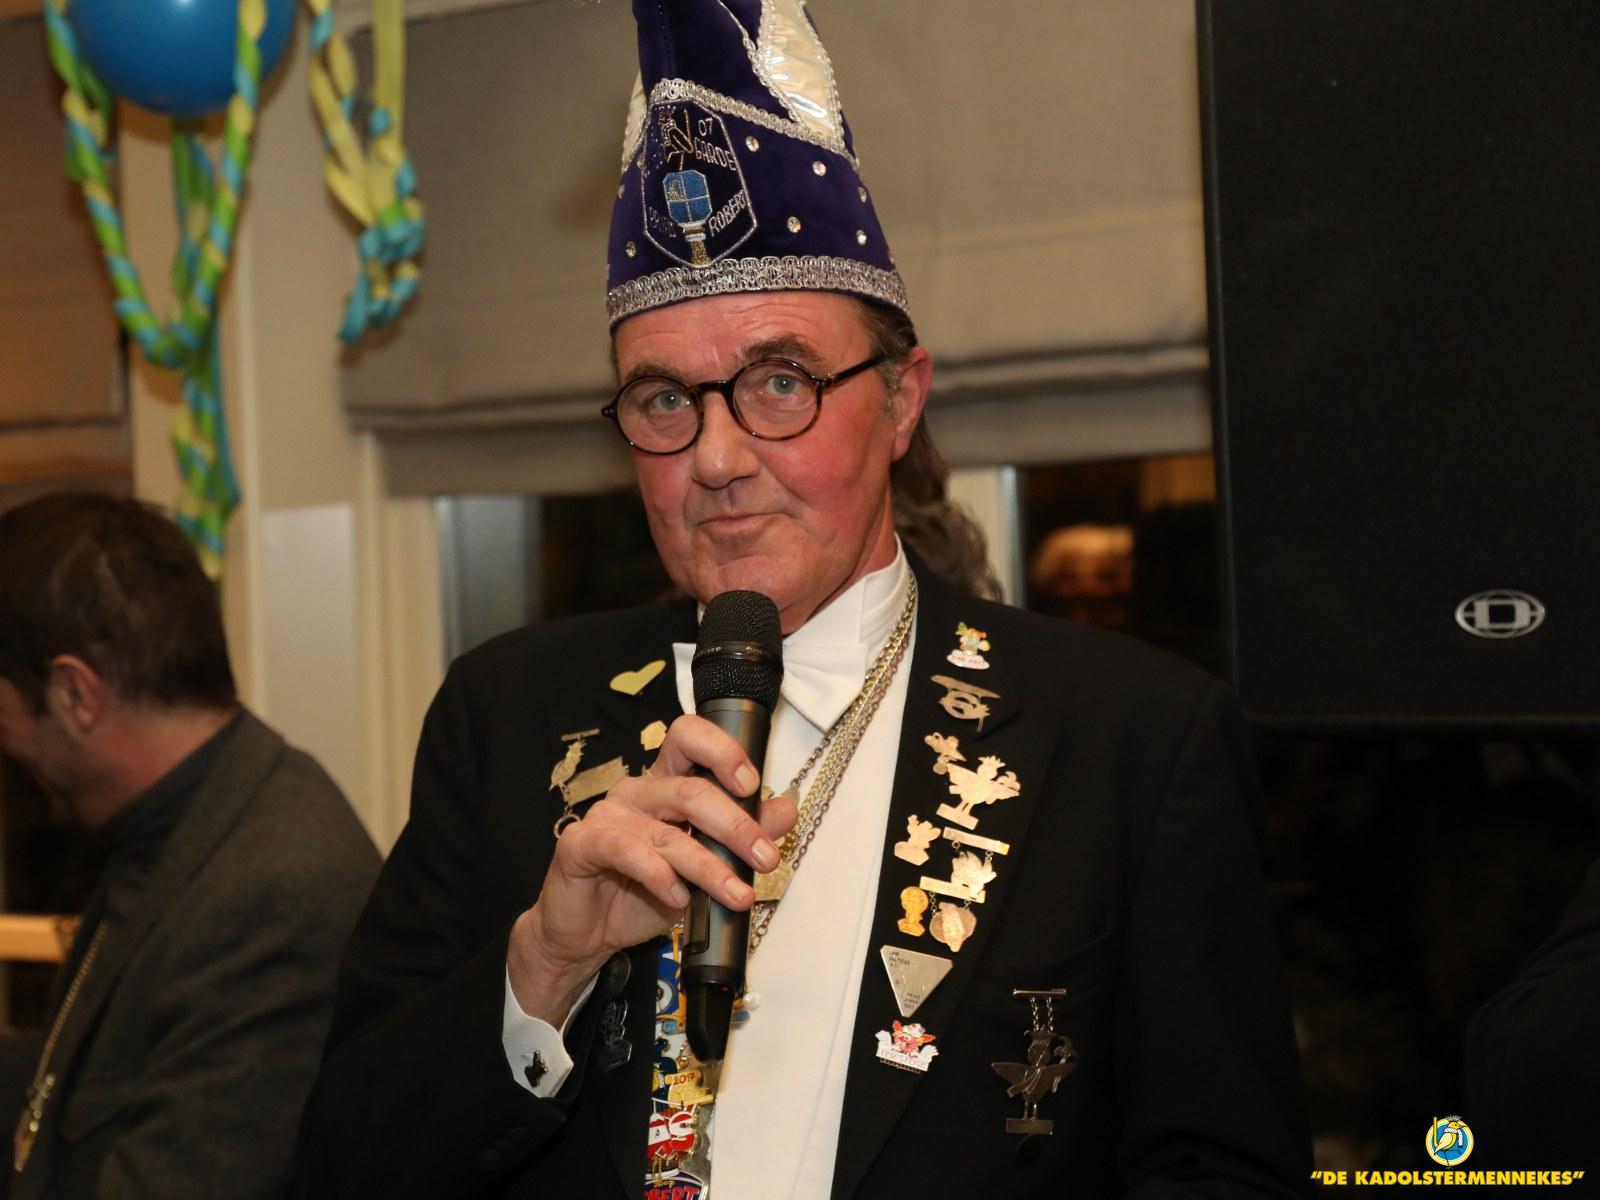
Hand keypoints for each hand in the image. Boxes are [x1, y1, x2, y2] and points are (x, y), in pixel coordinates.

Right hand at [508, 715, 796, 1023]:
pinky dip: (659, 876)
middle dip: (736, 826)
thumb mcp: (705, 867)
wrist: (588, 934)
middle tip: (765, 858)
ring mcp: (607, 815)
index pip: (689, 739)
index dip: (721, 751)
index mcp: (665, 783)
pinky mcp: (581, 844)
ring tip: (737, 894)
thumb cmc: (644, 893)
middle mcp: (637, 791)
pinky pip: (626, 851)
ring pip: (667, 833)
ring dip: (709, 867)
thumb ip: (743, 836)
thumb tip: (786, 809)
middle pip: (690, 790)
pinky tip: (678, 898)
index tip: (752, 784)